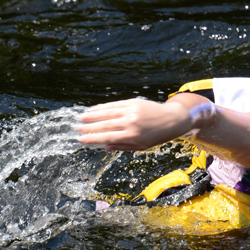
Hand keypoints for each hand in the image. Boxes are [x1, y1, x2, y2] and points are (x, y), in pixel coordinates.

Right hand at [75, 98, 190, 151]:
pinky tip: (95, 108)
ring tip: (82, 117)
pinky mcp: (133, 102)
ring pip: (108, 113)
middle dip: (90, 127)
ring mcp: (131, 111)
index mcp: (132, 136)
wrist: (172, 119)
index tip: (82, 139)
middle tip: (78, 128)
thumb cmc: (157, 136)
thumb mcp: (142, 146)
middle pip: (105, 125)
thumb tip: (105, 146)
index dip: (93, 138)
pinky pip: (115, 104)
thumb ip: (122, 146)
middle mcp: (130, 123)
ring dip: (93, 115)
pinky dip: (104, 107)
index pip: (107, 137)